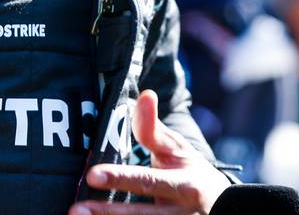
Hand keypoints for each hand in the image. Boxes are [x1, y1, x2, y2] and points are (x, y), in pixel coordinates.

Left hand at [70, 90, 229, 214]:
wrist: (222, 210)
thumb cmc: (192, 174)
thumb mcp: (177, 150)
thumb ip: (154, 128)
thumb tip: (144, 96)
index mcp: (183, 186)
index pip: (146, 181)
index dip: (119, 179)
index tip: (92, 175)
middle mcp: (179, 213)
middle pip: (140, 214)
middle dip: (107, 213)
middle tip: (75, 209)